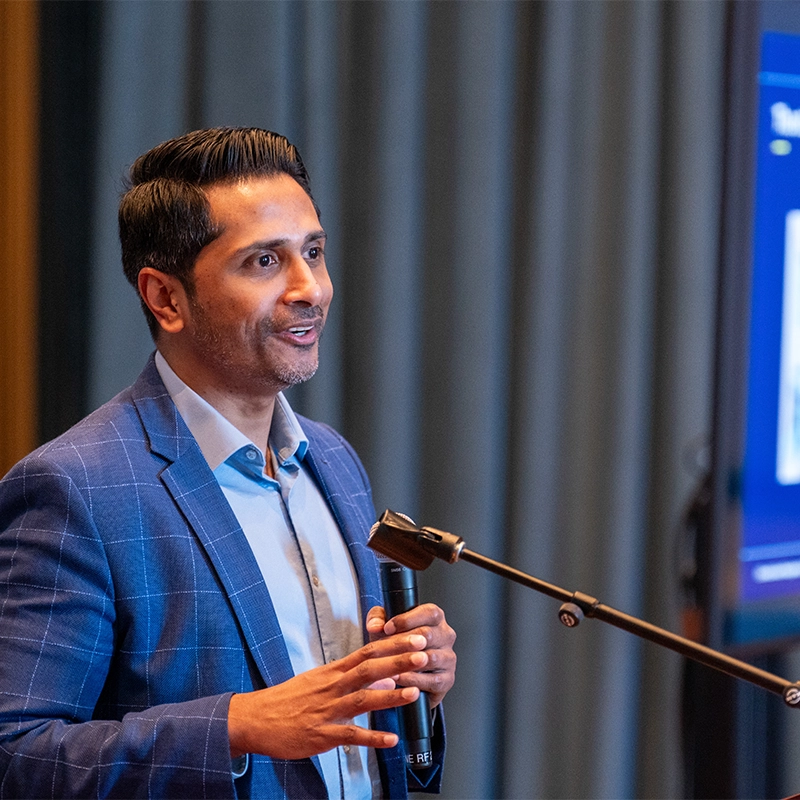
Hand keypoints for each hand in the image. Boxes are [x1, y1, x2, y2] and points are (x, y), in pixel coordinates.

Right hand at [228, 634, 427, 758]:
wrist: (255, 718)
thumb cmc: (288, 699)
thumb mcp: (319, 680)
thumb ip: (350, 676)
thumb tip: (384, 674)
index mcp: (333, 672)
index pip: (367, 651)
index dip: (393, 644)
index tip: (415, 637)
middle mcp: (332, 687)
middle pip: (369, 669)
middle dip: (397, 662)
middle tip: (423, 654)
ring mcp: (327, 710)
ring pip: (362, 699)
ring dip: (390, 696)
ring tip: (414, 692)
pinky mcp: (321, 735)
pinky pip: (350, 735)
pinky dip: (372, 737)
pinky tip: (391, 740)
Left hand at [366, 603, 455, 708]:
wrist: (405, 673)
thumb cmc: (398, 645)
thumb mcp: (385, 627)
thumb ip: (377, 619)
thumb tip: (375, 626)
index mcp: (435, 617)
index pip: (428, 612)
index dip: (406, 619)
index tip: (387, 628)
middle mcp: (446, 635)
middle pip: (428, 634)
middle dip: (403, 642)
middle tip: (386, 649)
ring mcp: (449, 658)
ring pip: (431, 658)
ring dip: (408, 662)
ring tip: (389, 665)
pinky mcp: (447, 679)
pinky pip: (432, 680)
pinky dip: (413, 680)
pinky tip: (399, 678)